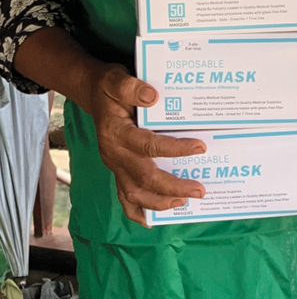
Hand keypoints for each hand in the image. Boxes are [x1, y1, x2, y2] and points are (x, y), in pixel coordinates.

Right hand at [86, 63, 205, 226]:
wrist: (93, 93)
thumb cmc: (109, 88)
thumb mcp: (116, 79)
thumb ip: (131, 87)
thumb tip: (152, 96)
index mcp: (116, 133)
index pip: (148, 145)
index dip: (175, 148)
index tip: (200, 147)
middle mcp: (114, 154)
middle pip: (144, 178)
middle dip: (173, 186)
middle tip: (200, 189)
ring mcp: (115, 166)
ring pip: (134, 194)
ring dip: (160, 202)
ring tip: (184, 202)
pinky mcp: (118, 171)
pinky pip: (124, 197)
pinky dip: (137, 211)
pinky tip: (152, 220)